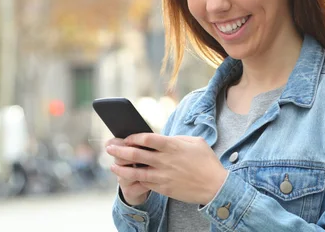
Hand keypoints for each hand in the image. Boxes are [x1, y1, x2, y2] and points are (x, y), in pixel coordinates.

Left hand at [106, 134, 227, 204]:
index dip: (133, 137)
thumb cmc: (207, 161)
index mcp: (172, 145)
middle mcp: (165, 160)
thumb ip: (177, 139)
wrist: (216, 186)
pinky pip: (145, 183)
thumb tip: (165, 139)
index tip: (126, 137)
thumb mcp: (195, 142)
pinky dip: (134, 181)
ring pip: (136, 172)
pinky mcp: (164, 188)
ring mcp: (163, 175)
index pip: (146, 138)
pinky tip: (127, 178)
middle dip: (119, 150)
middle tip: (109, 147)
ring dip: (121, 168)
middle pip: (136, 154)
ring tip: (112, 165)